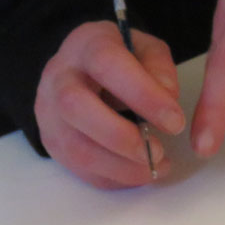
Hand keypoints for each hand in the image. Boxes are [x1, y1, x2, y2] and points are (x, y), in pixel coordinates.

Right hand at [34, 20, 184, 188]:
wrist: (83, 70)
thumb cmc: (122, 61)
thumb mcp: (147, 50)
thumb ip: (160, 68)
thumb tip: (168, 98)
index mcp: (86, 46)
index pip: (106, 64)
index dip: (142, 95)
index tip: (175, 122)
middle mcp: (59, 77)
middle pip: (75, 107)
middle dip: (123, 137)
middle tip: (159, 151)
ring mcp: (49, 113)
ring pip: (76, 147)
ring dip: (123, 167)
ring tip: (157, 166)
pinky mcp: (53, 143)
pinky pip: (81, 170)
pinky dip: (116, 178)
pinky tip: (141, 172)